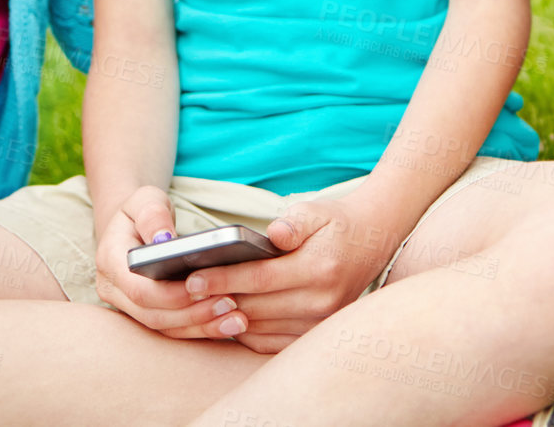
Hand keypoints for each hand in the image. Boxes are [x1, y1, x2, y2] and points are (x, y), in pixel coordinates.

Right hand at [93, 185, 246, 339]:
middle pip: (154, 316)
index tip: (206, 289)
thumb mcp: (146, 200)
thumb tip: (164, 240)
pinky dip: (201, 329)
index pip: (139, 290)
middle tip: (231, 304)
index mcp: (110, 261)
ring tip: (236, 318)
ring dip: (201, 327)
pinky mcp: (148, 314)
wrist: (134, 225)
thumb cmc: (144, 209)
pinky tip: (229, 324)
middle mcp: (115, 290)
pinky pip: (174, 329)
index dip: (172, 295)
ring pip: (164, 328)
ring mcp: (128, 307)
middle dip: (193, 315)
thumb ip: (153, 216)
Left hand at [182, 195, 400, 354]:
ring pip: (259, 327)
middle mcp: (321, 301)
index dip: (222, 279)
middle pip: (255, 306)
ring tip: (199, 304)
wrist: (371, 243)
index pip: (259, 279)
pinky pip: (270, 342)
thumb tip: (274, 234)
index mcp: (319, 269)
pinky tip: (228, 316)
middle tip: (182, 293)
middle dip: (216, 299)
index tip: (191, 279)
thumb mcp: (316, 211)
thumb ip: (294, 222)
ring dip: (227, 318)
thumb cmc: (335, 225)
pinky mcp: (315, 334)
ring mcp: (319, 323)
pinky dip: (246, 331)